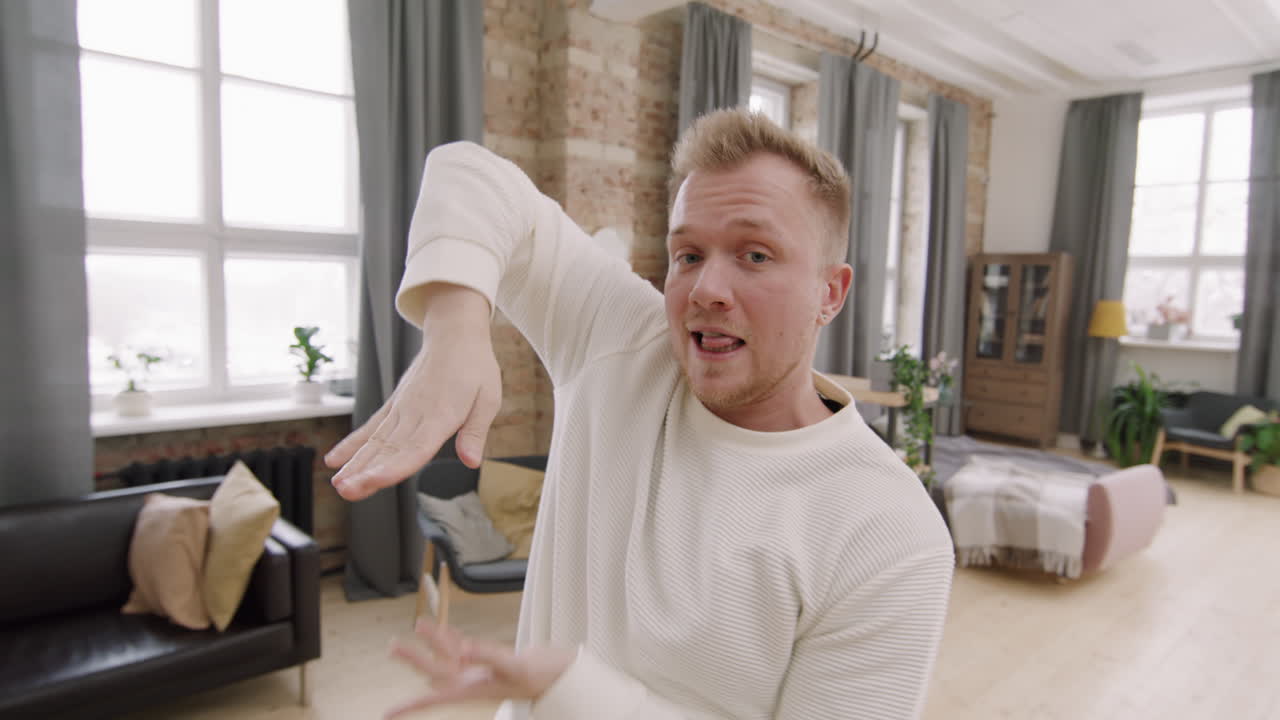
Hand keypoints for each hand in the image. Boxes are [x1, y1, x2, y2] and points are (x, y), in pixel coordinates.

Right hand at [325, 286, 499, 500]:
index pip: (414, 449)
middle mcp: (415, 414)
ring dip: (355, 463)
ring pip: (375, 441)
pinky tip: (334, 461)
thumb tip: (472, 462)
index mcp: (440, 416)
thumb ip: (475, 432)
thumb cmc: (475, 367)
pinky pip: (370, 427)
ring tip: (338, 486)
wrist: (454, 334)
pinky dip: (352, 444)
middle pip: (388, 450)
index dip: (393, 468)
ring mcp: (401, 409)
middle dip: (366, 473)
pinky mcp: (395, 405)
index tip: (373, 482)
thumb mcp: (488, 399)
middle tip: (345, 493)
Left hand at [386, 620, 574, 717]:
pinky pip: (463, 648)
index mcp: (473, 689)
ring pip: (447, 656)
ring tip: (417, 624)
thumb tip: (462, 648)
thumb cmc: (541, 676)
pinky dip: (452, 638)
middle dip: (414, 658)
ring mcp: (479, 671)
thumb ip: (488, 656)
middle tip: (393, 647)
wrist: (560, 675)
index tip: (387, 715)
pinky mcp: (488, 660)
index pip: (434, 697)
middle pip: (435, 671)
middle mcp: (472, 681)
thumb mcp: (515, 666)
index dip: (411, 706)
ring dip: (432, 642)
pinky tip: (441, 630)